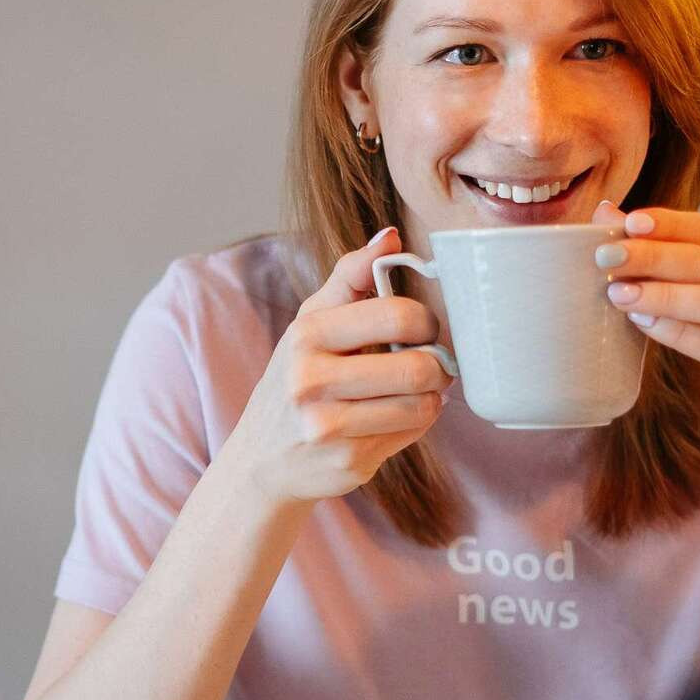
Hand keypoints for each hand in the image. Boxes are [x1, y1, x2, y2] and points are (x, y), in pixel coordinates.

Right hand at [229, 226, 455, 503]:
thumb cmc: (297, 379)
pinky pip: (413, 433)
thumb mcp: (311, 321)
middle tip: (429, 363)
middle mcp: (311, 381)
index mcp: (307, 334)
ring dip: (430, 396)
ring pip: (422, 403)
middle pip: (418, 366)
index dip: (426, 320)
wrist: (263, 458)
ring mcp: (328, 427)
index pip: (398, 314)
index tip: (422, 328)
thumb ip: (351, 276)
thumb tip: (392, 237)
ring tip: (414, 389)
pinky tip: (396, 415)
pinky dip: (415, 422)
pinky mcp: (348, 462)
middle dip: (436, 364)